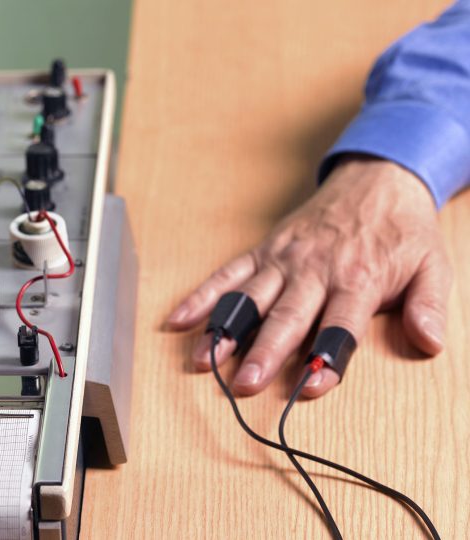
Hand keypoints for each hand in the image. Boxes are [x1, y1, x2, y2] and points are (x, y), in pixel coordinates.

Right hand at [166, 156, 451, 397]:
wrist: (376, 179)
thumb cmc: (401, 231)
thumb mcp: (433, 265)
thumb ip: (429, 305)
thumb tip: (429, 341)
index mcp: (357, 279)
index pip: (340, 327)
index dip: (325, 359)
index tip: (309, 388)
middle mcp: (314, 271)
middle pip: (286, 317)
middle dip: (264, 351)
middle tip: (245, 382)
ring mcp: (283, 260)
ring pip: (249, 298)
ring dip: (226, 329)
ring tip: (204, 359)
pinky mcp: (264, 251)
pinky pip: (228, 274)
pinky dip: (202, 296)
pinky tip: (181, 320)